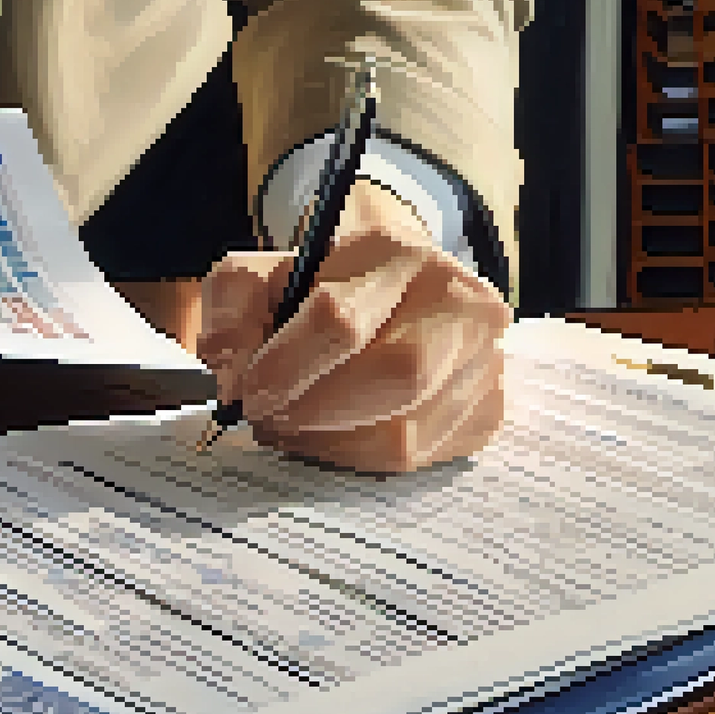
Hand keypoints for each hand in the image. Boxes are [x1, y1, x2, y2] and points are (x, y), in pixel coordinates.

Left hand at [197, 180, 511, 472]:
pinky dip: (361, 457)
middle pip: (398, 379)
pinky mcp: (486, 410)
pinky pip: (419, 459)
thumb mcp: (261, 277)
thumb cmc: (318, 288)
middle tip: (270, 419)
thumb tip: (228, 372)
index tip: (247, 395)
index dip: (286, 368)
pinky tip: (335, 435)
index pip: (342, 320)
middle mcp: (457, 302)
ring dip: (331, 444)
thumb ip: (230, 313)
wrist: (390, 293)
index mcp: (394, 254)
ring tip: (294, 427)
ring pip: (405, 434)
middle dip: (317, 414)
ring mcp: (482, 360)